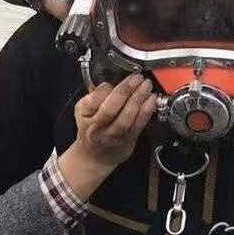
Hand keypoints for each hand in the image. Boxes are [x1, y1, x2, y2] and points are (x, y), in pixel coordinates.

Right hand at [57, 75, 155, 199]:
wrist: (95, 156)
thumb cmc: (91, 129)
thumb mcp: (82, 110)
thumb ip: (93, 96)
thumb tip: (111, 82)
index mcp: (85, 115)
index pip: (93, 99)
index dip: (106, 88)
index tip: (115, 79)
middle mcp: (98, 127)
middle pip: (111, 108)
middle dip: (125, 91)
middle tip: (136, 78)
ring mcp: (113, 135)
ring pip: (126, 118)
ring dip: (138, 100)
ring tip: (146, 86)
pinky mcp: (127, 140)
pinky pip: (138, 125)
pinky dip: (146, 111)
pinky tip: (151, 100)